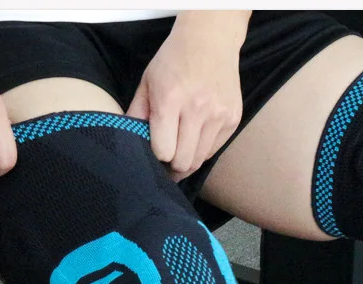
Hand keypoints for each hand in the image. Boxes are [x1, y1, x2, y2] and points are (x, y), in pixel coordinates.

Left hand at [126, 11, 248, 180]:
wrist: (211, 39)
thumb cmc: (174, 60)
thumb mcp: (148, 82)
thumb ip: (136, 114)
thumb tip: (128, 143)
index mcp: (171, 100)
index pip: (163, 151)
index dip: (156, 155)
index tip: (154, 150)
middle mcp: (197, 109)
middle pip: (184, 162)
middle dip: (172, 166)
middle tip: (166, 162)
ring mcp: (219, 115)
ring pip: (200, 160)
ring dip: (187, 161)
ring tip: (179, 154)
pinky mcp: (233, 119)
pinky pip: (214, 150)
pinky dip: (202, 150)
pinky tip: (195, 137)